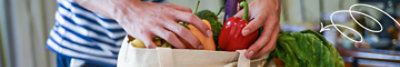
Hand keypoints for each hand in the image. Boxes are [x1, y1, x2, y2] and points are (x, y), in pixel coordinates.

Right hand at [77, 0, 211, 48]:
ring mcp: (154, 27)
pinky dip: (161, 50)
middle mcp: (163, 19)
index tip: (208, 34)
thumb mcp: (165, 6)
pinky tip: (166, 55)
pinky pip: (154, 45)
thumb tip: (190, 12)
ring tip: (187, 53)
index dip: (201, 26)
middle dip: (193, 40)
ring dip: (181, 47)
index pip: (190, 17)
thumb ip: (178, 9)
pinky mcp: (144, 35)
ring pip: (171, 38)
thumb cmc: (149, 10)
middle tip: (200, 48)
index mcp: (170, 12)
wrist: (129, 9)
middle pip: (182, 30)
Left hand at [234, 0, 280, 58]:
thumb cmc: (261, 6)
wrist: (273, 3)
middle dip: (256, 47)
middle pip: (266, 37)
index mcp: (264, 14)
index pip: (258, 21)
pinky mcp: (276, 34)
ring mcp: (275, 29)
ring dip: (260, 52)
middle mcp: (272, 22)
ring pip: (270, 44)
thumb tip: (231, 23)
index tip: (243, 33)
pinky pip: (271, 45)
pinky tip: (256, 54)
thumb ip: (241, 16)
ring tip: (251, 56)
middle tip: (247, 53)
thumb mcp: (250, 8)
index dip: (251, 28)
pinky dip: (263, 51)